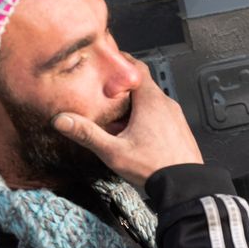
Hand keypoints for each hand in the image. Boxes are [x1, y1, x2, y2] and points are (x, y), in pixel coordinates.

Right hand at [52, 59, 202, 187]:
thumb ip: (87, 134)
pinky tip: (135, 133)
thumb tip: (63, 121)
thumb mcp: (113, 151)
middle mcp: (166, 104)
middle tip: (105, 93)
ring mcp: (175, 117)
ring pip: (152, 101)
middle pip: (142, 85)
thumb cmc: (154, 168)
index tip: (108, 60)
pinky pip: (161, 115)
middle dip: (123, 88)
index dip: (121, 62)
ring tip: (117, 116)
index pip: (137, 68)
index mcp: (151, 101)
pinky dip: (147, 117)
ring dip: (135, 104)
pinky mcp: (179, 129)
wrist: (185, 186)